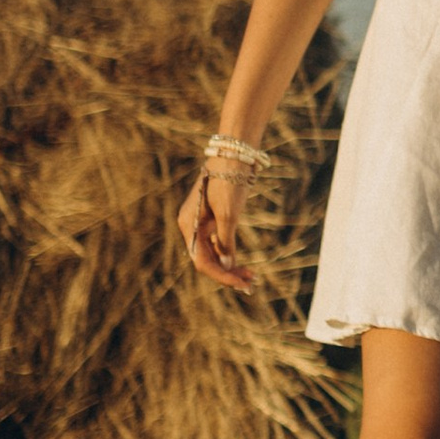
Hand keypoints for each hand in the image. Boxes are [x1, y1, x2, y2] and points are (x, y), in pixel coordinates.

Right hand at [177, 166, 256, 294]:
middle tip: (250, 284)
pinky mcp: (211, 218)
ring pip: (212, 252)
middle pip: (206, 259)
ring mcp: (200, 222)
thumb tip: (226, 266)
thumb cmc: (230, 181)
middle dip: (227, 273)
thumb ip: (226, 241)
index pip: (202, 261)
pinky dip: (228, 253)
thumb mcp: (229, 213)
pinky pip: (216, 243)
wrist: (234, 154)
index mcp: (188, 225)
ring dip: (229, 265)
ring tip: (251, 276)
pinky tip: (241, 263)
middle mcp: (191, 225)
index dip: (222, 275)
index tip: (241, 284)